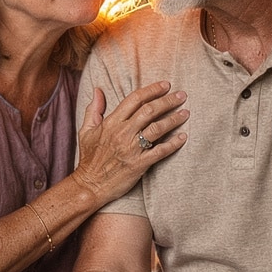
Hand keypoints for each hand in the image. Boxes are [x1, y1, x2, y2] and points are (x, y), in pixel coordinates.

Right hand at [74, 82, 187, 207]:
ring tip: (185, 113)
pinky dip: (173, 143)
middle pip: (149, 110)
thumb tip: (98, 90)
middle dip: (168, 101)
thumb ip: (93, 109)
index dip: (152, 90)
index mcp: (111, 123)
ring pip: (157, 128)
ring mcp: (131, 149)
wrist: (89, 185)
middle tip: (182, 95)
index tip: (165, 85)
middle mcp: (122, 133)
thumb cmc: (89, 159)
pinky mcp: (138, 164)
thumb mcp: (86, 131)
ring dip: (174, 119)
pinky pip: (160, 151)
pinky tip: (183, 137)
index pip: (134, 99)